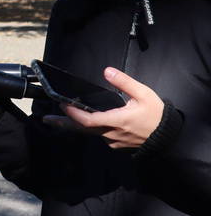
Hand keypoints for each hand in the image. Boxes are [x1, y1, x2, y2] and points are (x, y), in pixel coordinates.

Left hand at [42, 67, 163, 148]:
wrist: (168, 137)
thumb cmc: (156, 115)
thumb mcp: (143, 94)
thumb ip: (124, 82)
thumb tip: (107, 71)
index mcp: (117, 121)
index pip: (88, 120)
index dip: (73, 113)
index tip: (62, 104)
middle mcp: (111, 134)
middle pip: (82, 129)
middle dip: (63, 123)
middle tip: (46, 119)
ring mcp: (112, 141)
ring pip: (89, 133)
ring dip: (75, 125)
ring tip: (58, 118)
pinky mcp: (115, 144)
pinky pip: (98, 136)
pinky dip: (88, 128)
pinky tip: (81, 121)